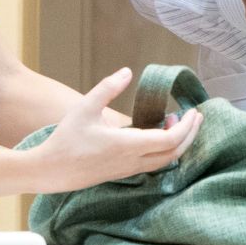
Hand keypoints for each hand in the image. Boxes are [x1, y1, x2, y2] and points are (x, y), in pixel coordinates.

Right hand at [31, 67, 200, 192]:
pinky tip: (157, 134)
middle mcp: (132, 161)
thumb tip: (127, 71)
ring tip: (176, 121)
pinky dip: (164, 150)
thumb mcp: (85, 108)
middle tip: (196, 116)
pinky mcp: (122, 173)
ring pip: (164, 162)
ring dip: (177, 143)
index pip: (170, 140)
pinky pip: (152, 164)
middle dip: (190, 135)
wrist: (49, 171)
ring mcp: (128, 170)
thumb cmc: (66, 139)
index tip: (193, 111)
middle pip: (174, 154)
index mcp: (127, 146)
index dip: (186, 127)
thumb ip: (107, 88)